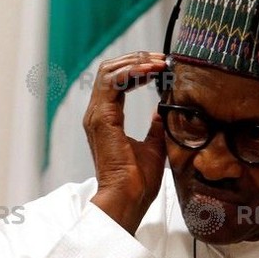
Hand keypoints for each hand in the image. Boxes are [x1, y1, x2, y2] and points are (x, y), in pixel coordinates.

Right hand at [83, 51, 167, 233]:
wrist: (128, 198)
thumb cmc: (138, 181)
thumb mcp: (154, 146)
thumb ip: (155, 127)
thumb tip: (160, 112)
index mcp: (107, 119)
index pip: (117, 81)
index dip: (137, 69)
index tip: (161, 67)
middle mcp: (97, 114)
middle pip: (110, 70)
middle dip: (137, 60)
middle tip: (161, 59)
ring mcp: (97, 115)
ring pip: (109, 71)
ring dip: (136, 62)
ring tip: (158, 62)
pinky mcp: (102, 118)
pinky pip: (113, 82)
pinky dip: (132, 71)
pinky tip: (151, 71)